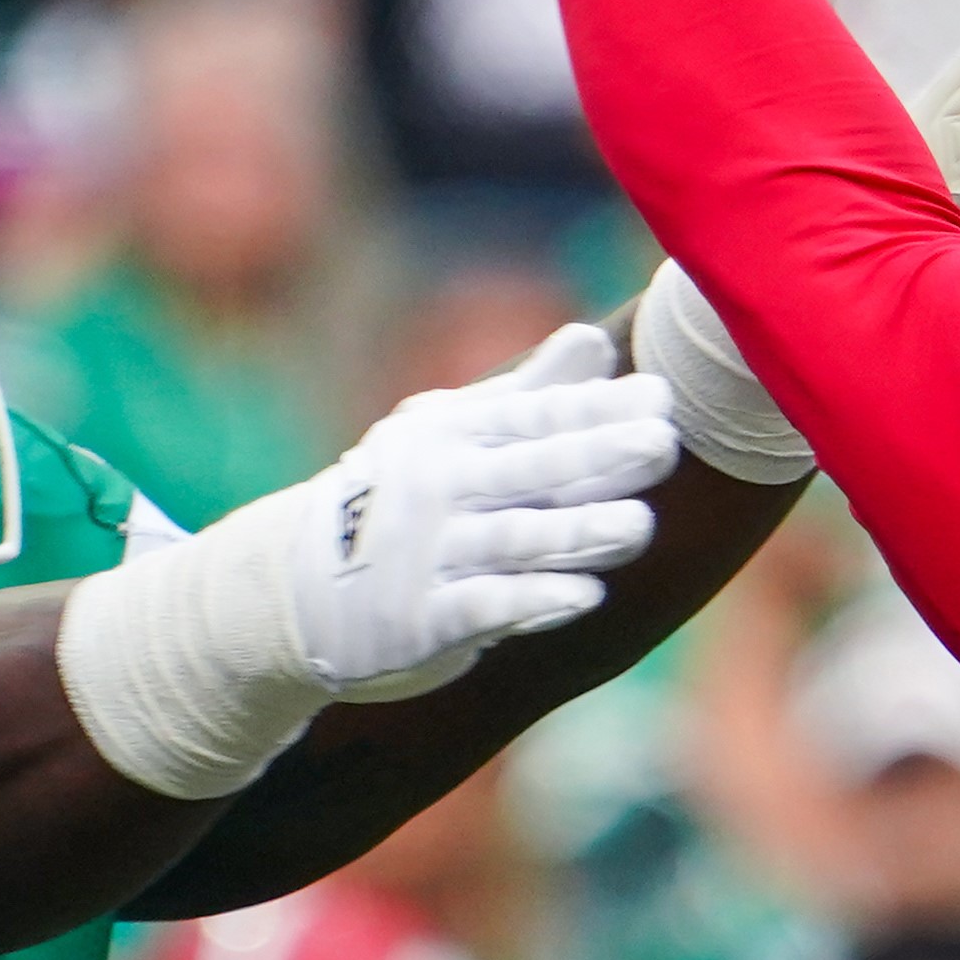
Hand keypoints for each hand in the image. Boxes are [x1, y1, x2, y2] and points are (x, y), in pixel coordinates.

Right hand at [288, 320, 677, 698]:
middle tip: (662, 443)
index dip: (597, 407)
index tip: (660, 398)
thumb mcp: (449, 436)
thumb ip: (531, 396)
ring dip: (576, 532)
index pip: (534, 417)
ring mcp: (426, 554)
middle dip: (596, 455)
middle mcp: (439, 487)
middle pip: (530, 469)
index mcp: (451, 434)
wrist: (297, 588)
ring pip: (513, 539)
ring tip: (638, 525)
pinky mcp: (418, 620)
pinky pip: (482, 608)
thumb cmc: (399, 499)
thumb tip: (596, 340)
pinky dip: (531, 602)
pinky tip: (584, 595)